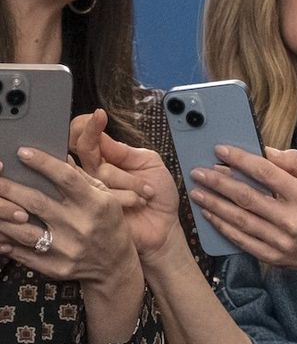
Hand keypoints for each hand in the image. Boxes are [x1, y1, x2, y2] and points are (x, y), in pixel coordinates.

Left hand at [0, 147, 141, 282]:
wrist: (115, 266)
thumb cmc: (109, 226)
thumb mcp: (106, 198)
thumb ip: (82, 178)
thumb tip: (59, 155)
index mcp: (95, 205)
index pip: (66, 178)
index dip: (42, 163)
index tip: (22, 152)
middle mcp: (80, 226)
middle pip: (37, 202)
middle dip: (10, 187)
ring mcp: (68, 249)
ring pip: (25, 231)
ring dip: (3, 216)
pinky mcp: (58, 267)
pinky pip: (25, 254)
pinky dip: (8, 243)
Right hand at [72, 109, 181, 257]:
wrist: (165, 227)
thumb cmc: (159, 196)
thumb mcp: (149, 163)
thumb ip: (125, 150)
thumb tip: (101, 135)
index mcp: (107, 158)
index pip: (85, 136)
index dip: (87, 125)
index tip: (98, 116)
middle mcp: (95, 173)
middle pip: (83, 148)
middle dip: (96, 138)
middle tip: (105, 131)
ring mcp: (93, 191)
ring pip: (100, 171)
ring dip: (129, 179)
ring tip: (147, 192)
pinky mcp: (96, 209)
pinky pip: (105, 193)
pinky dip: (129, 194)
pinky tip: (139, 202)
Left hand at [186, 144, 296, 271]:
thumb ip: (295, 161)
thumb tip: (264, 151)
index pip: (265, 172)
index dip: (239, 160)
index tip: (220, 151)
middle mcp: (292, 219)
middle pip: (246, 197)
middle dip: (218, 182)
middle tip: (199, 172)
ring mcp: (281, 241)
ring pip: (240, 219)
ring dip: (214, 204)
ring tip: (197, 192)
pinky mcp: (273, 256)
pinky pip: (242, 240)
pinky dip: (223, 227)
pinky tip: (209, 215)